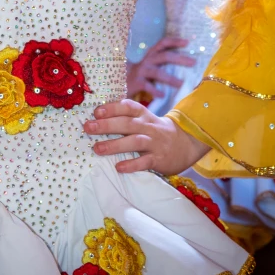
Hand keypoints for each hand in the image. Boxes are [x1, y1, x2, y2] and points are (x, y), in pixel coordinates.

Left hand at [83, 99, 206, 174]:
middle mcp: (148, 126)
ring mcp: (155, 143)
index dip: (112, 108)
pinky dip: (132, 164)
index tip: (96, 111)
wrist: (186, 143)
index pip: (128, 107)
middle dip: (107, 125)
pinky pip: (145, 162)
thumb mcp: (145, 119)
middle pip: (127, 123)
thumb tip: (97, 118)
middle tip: (88, 128)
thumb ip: (126, 118)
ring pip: (134, 141)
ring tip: (97, 149)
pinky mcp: (160, 159)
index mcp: (144, 115)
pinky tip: (119, 167)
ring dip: (115, 145)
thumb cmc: (156, 131)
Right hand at [126, 37, 194, 98]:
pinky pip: (147, 86)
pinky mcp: (136, 82)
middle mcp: (147, 61)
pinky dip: (155, 90)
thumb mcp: (150, 65)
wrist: (119, 81)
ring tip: (181, 84)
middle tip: (193, 62)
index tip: (187, 42)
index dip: (174, 41)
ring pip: (157, 73)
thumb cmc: (141, 74)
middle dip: (179, 59)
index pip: (163, 43)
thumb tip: (185, 64)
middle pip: (164, 56)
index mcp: (151, 54)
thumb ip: (163, 64)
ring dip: (170, 78)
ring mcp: (141, 71)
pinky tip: (162, 95)